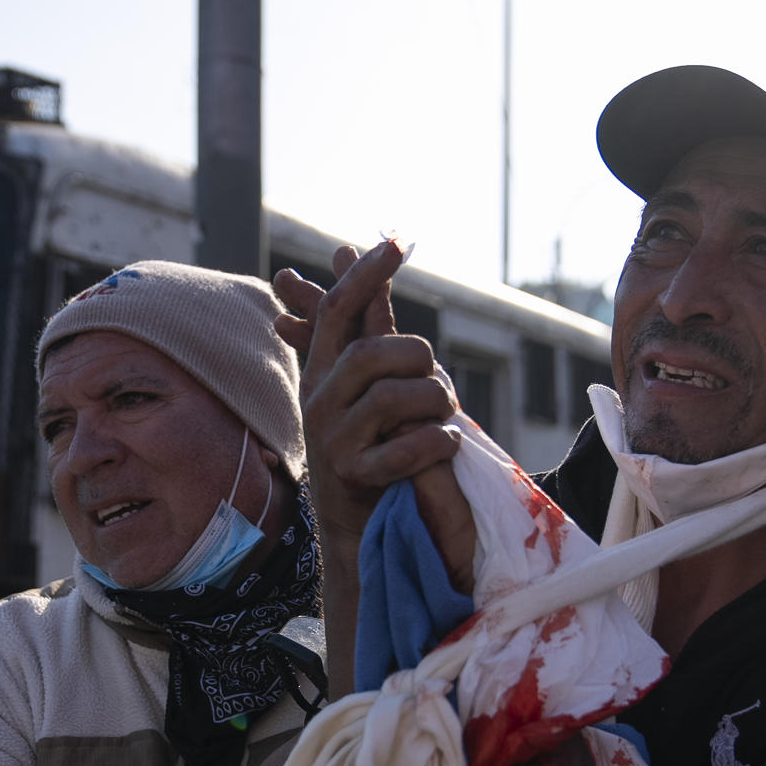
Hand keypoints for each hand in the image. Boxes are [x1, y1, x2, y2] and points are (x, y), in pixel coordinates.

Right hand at [273, 242, 460, 560]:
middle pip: (369, 354)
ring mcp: (333, 442)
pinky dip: (434, 443)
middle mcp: (318, 402)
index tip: (396, 241)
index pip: (339, 311)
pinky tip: (446, 443)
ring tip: (447, 414)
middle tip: (438, 375)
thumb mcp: (364, 383)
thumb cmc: (370, 443)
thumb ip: (366, 323)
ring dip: (434, 401)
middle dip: (417, 358)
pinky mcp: (353, 479)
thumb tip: (352, 250)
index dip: (367, 276)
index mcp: (322, 373)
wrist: (355, 525)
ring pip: (390, 399)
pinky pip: (402, 450)